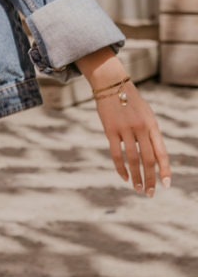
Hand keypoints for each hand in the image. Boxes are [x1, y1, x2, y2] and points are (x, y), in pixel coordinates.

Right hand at [93, 81, 170, 196]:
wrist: (111, 83)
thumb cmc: (130, 101)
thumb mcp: (146, 114)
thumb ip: (150, 134)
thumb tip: (153, 157)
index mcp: (152, 125)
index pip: (161, 153)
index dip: (165, 170)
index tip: (166, 185)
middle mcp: (141, 128)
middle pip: (148, 159)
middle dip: (150, 179)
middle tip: (150, 193)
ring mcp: (125, 129)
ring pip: (133, 159)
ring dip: (136, 177)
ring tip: (138, 189)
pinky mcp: (109, 129)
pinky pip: (116, 153)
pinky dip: (120, 167)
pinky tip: (124, 177)